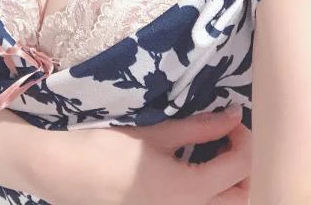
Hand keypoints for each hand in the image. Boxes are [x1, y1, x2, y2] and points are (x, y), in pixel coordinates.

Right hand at [34, 106, 249, 204]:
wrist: (64, 172)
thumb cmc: (107, 147)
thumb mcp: (155, 132)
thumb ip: (197, 127)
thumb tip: (233, 115)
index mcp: (188, 191)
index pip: (240, 168)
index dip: (245, 139)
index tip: (232, 117)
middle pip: (241, 197)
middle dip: (246, 166)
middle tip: (232, 136)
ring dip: (231, 180)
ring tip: (219, 149)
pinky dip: (211, 188)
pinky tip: (198, 164)